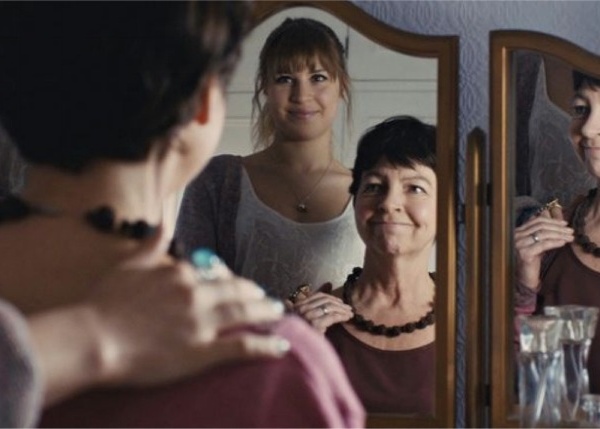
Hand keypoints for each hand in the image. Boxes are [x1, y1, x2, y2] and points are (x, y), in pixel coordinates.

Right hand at [86, 229, 288, 387]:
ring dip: (266, 312)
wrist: (92, 338)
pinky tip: (280, 348)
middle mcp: (196, 295)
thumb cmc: (104, 303)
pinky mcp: (202, 352)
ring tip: (278, 313)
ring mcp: (202, 323)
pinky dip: (265, 347)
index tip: (242, 286)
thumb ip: (152, 245)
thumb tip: (164, 225)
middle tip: (267, 299)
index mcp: (180, 275)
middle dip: (255, 294)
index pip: (215, 275)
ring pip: (245, 313)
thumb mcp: (128, 266)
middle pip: (236, 291)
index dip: (232, 281)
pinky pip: (242, 347)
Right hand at [289, 283, 352, 333]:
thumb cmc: (305, 336)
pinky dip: (342, 315)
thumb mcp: (309, 315)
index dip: (331, 297)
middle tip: (349, 308)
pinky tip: (348, 318)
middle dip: (339, 304)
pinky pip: (332, 316)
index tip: (341, 302)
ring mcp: (307, 316)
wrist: (302, 354)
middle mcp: (300, 309)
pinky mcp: (315, 324)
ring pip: (329, 307)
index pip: (318, 295)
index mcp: (297, 306)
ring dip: (342, 309)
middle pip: (325, 301)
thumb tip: (328, 284)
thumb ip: (317, 301)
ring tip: (350, 313)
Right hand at [514, 207, 573, 289]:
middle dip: (558, 227)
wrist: (524, 279)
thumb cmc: (531, 262)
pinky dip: (554, 242)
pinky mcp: (525, 254)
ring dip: (559, 234)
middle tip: (570, 231)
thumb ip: (540, 234)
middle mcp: (516, 236)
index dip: (552, 220)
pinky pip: (543, 245)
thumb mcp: (536, 244)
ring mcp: (519, 245)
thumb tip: (554, 222)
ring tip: (570, 237)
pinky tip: (563, 243)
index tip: (565, 223)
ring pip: (543, 234)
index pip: (536, 221)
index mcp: (518, 232)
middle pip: (540, 226)